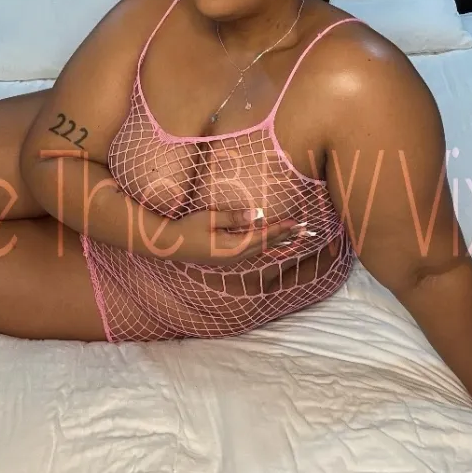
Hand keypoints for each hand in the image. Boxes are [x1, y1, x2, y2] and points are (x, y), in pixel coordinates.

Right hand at [170, 207, 298, 264]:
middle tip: (304, 229)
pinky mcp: (224, 257)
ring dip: (276, 241)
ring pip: (259, 250)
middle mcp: (234, 256)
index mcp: (232, 247)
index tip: (296, 222)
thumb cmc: (186, 229)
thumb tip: (257, 213)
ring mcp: (229, 259)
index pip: (263, 237)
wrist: (167, 245)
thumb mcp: (209, 218)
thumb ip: (233, 217)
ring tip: (292, 236)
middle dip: (285, 237)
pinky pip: (250, 251)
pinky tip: (268, 241)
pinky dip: (263, 244)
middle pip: (265, 246)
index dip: (280, 229)